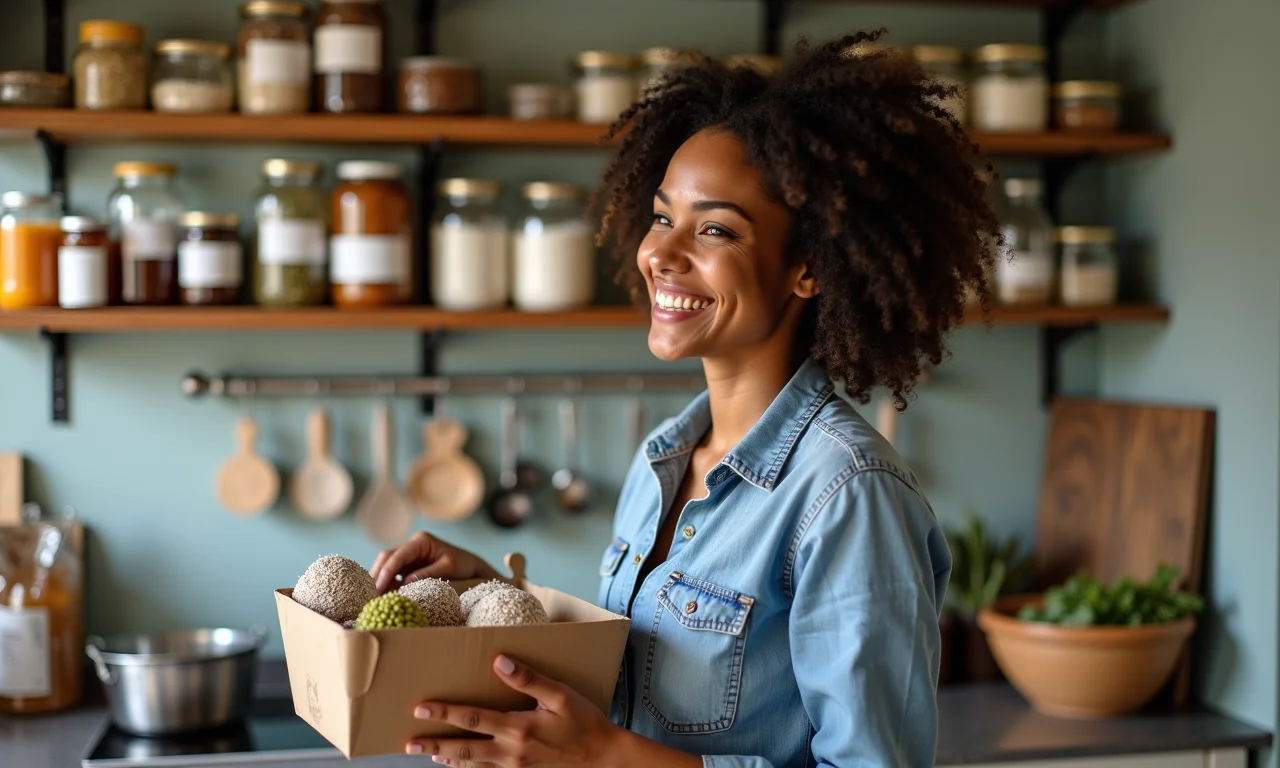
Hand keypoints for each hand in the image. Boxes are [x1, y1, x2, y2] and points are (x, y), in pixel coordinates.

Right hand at [369, 532, 500, 593]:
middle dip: (376, 575)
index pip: (397, 555)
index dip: (386, 572)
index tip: (378, 588)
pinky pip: (393, 573)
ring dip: (378, 580)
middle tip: (369, 595)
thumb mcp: (448, 569)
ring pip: (386, 565)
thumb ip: (426, 574)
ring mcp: (409, 555)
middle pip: (387, 557)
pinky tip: (381, 596)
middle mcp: (412, 545)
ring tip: (371, 598)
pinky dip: (386, 583)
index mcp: (421, 541)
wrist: (472, 568)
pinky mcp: (408, 566)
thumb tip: (403, 584)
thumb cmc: (463, 565)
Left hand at [405, 655, 628, 767]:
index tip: (421, 707)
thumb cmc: (584, 722)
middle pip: (464, 748)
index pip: (473, 719)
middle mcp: (511, 752)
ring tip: (426, 752)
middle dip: (434, 743)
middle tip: (408, 741)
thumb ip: (529, 679)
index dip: (445, 712)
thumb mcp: (561, 695)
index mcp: (519, 728)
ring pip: (471, 764)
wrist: (602, 758)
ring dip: (446, 758)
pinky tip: (456, 764)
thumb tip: (499, 661)